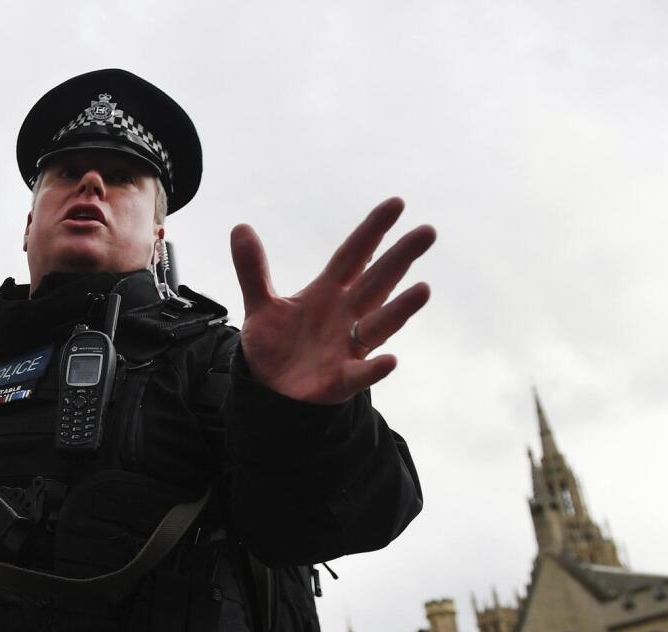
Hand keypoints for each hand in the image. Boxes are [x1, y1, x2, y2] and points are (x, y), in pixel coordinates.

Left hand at [232, 197, 434, 404]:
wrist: (270, 390)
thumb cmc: (276, 346)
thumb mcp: (261, 305)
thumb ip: (252, 270)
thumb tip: (240, 227)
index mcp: (328, 292)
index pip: (353, 255)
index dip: (372, 231)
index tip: (396, 203)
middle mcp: (346, 315)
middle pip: (377, 281)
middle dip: (400, 258)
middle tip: (427, 232)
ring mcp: (347, 346)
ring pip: (379, 324)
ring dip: (400, 308)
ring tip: (423, 289)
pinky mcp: (341, 379)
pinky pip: (361, 373)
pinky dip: (375, 368)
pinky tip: (389, 361)